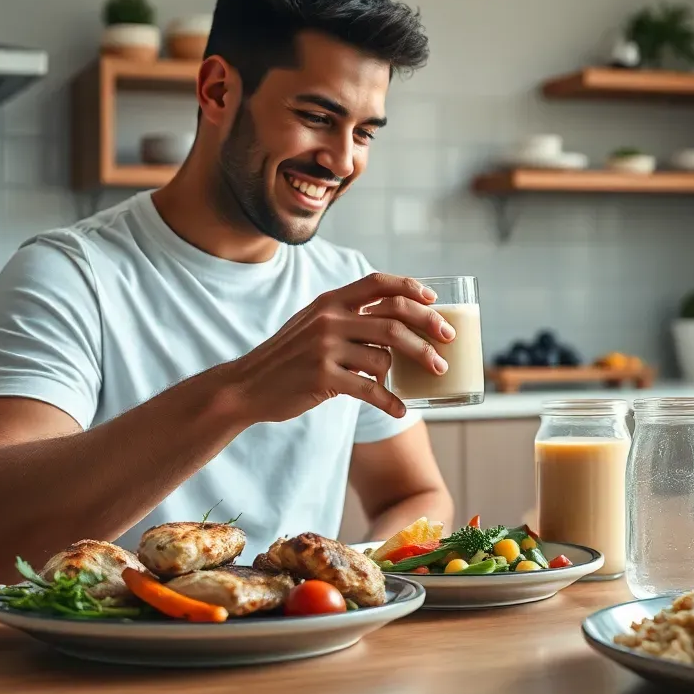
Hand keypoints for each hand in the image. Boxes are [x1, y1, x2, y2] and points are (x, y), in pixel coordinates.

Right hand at [227, 273, 455, 422]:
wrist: (247, 386)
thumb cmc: (287, 358)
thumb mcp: (312, 324)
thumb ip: (345, 318)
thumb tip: (395, 324)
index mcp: (330, 301)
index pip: (378, 283)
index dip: (410, 288)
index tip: (434, 302)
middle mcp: (329, 319)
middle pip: (394, 319)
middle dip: (428, 331)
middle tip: (446, 347)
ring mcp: (325, 348)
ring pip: (385, 356)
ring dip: (412, 371)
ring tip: (425, 380)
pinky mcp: (323, 377)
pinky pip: (370, 390)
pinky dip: (390, 402)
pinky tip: (401, 410)